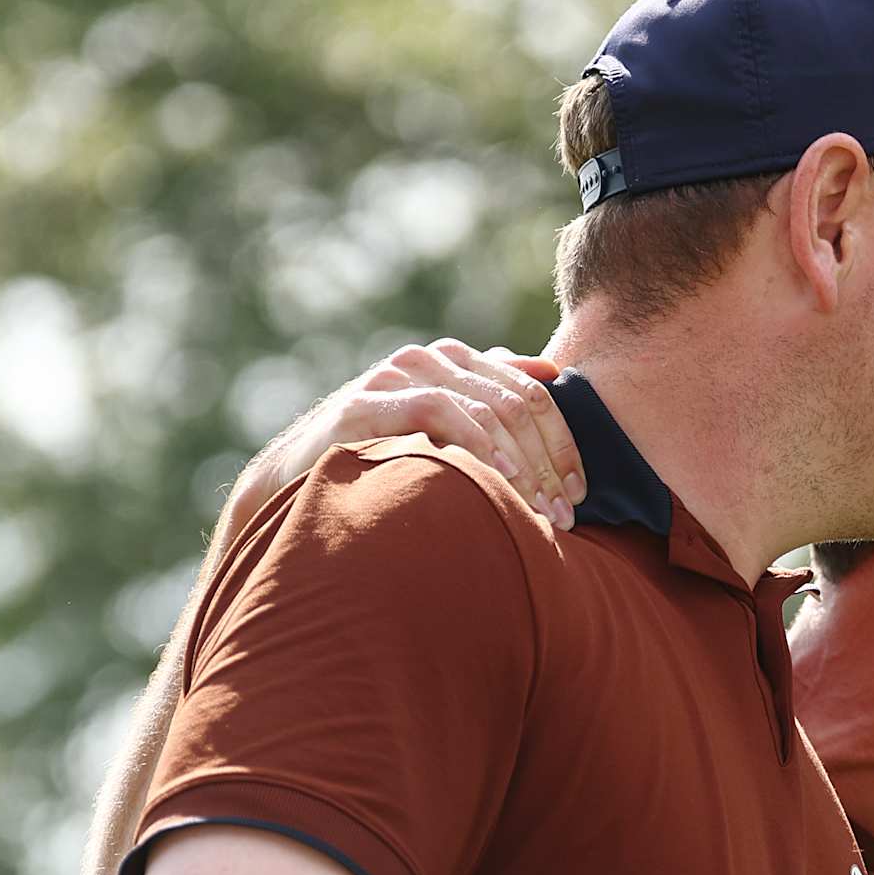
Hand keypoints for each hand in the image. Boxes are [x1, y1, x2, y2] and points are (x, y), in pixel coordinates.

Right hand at [236, 338, 586, 528]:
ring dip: (521, 464)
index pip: (531, 394)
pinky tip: (497, 479)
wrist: (293, 486)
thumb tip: (551, 374)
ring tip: (539, 509)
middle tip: (565, 514)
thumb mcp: (446, 434)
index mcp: (456, 364)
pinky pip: (438, 411)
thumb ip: (492, 398)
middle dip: (547, 462)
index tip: (579, 495)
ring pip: (485, 409)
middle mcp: (428, 360)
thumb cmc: (380, 464)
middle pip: (515, 404)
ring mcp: (395, 376)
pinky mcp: (366, 401)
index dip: (563, 444)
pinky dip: (475, 444)